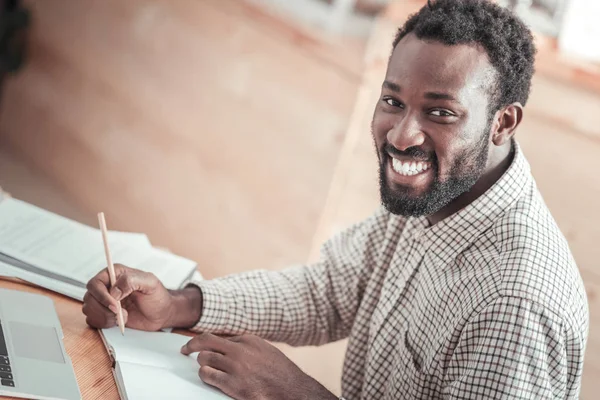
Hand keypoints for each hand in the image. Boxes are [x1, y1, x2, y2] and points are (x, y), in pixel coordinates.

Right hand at [82, 264, 201, 330]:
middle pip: (90, 298)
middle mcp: (106, 286)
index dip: (101, 296)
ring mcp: (104, 301)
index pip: (95, 283)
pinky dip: (104, 323)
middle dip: (105, 310)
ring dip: (105, 317)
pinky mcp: (104, 314)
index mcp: (115, 274)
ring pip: (89, 310)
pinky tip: (118, 321)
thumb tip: (114, 291)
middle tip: (122, 313)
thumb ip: (131, 281)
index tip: (115, 305)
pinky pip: (92, 320)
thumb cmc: (157, 296)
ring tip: (123, 316)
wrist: (161, 313)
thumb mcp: (150, 283)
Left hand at [181, 333, 336, 399]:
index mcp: (249, 340)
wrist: (292, 390)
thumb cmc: (281, 373)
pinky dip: (205, 375)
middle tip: (185, 350)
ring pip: (204, 358)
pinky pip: (207, 375)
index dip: (209, 343)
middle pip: (206, 341)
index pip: (220, 338)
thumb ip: (248, 347)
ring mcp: (235, 367)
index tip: (201, 346)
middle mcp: (240, 350)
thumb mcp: (266, 351)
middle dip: (192, 345)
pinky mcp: (232, 384)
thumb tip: (231, 346)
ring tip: (204, 368)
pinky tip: (209, 378)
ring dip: (201, 364)